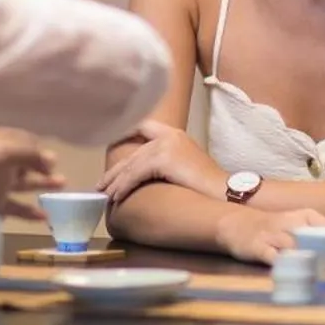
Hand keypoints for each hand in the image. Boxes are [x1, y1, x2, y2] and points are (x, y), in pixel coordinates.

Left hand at [0, 128, 63, 224]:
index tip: (54, 156)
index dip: (39, 147)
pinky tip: (45, 217)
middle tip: (60, 172)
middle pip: (27, 162)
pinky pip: (16, 208)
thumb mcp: (2, 150)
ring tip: (63, 185)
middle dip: (43, 165)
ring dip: (42, 186)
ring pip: (25, 185)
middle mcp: (2, 161)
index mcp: (2, 142)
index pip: (26, 141)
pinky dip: (30, 213)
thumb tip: (53, 160)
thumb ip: (29, 155)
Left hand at [97, 119, 227, 205]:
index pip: (144, 126)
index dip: (125, 133)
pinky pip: (135, 175)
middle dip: (115, 170)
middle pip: (132, 152)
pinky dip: (124, 187)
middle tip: (101, 184)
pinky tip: (117, 198)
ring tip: (104, 196)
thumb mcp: (186, 165)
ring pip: (131, 165)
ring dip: (115, 183)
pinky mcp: (163, 159)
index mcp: (175, 134)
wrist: (224, 190)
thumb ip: (168, 161)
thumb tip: (148, 174)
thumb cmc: (208, 185)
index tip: (111, 145)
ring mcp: (165, 145)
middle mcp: (168, 135)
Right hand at [215, 205, 324, 264]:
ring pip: (297, 249)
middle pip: (317, 241)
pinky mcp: (258, 247)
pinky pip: (274, 258)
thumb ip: (318, 240)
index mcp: (307, 216)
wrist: (236, 223)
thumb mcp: (298, 226)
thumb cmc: (274, 228)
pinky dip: (287, 268)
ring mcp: (274, 235)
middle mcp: (292, 222)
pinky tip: (297, 278)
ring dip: (313, 264)